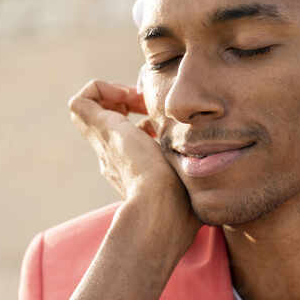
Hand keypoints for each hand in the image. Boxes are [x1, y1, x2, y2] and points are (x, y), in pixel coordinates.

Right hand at [68, 79, 200, 249]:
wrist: (162, 209)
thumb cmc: (184, 203)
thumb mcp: (196, 179)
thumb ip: (202, 169)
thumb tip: (218, 158)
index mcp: (134, 170)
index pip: (132, 136)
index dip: (145, 119)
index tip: (166, 120)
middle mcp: (114, 157)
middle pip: (111, 122)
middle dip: (129, 104)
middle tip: (148, 101)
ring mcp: (104, 144)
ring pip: (90, 111)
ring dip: (112, 94)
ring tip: (135, 95)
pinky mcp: (100, 131)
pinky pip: (81, 103)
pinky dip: (101, 89)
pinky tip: (127, 94)